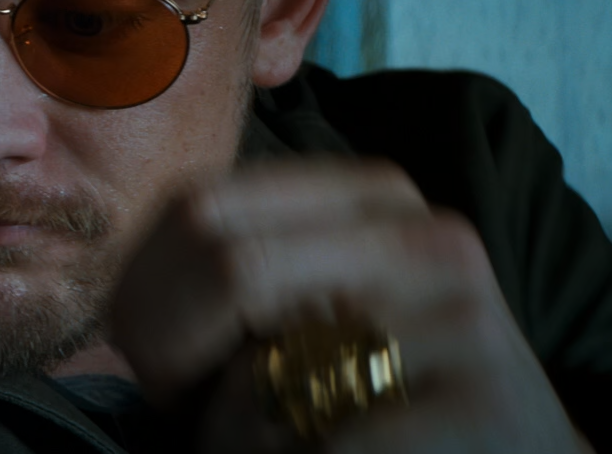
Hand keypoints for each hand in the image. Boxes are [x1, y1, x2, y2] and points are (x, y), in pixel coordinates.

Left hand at [110, 159, 590, 452]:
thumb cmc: (362, 393)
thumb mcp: (287, 316)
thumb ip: (221, 269)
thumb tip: (132, 301)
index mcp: (373, 193)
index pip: (199, 210)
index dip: (152, 300)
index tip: (167, 359)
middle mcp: (428, 233)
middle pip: (231, 269)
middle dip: (187, 360)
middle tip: (209, 407)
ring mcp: (465, 314)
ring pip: (268, 373)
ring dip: (237, 431)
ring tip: (283, 435)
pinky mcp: (489, 400)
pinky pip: (323, 446)